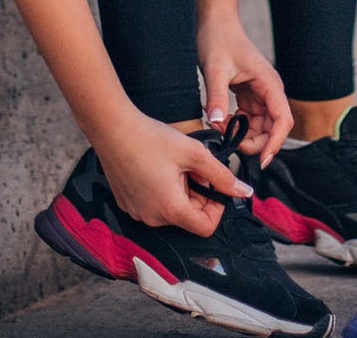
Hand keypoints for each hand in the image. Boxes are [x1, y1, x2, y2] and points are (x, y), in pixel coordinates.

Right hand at [92, 111, 253, 236]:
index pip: (206, 227)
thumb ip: (222, 175)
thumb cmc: (151, 139)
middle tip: (191, 167)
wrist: (112, 128)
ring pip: (172, 211)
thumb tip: (243, 192)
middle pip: (189, 217)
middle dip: (197, 194)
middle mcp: (152, 218)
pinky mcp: (128, 205)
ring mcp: (137, 213)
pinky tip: (157, 168)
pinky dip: (162, 191)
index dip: (216, 207)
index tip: (212, 184)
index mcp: (171, 209)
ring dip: (180, 192)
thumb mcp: (194, 153)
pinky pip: (154, 206)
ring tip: (173, 166)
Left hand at [198, 12, 292, 156]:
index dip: (275, 143)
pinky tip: (220, 120)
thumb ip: (217, 97)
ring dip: (243, 134)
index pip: (282, 120)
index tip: (262, 160)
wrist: (216, 23)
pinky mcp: (249, 96)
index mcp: (269, 84)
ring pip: (260, 126)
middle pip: (273, 129)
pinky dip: (236, 126)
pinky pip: (248, 120)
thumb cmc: (219, 40)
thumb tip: (216, 123)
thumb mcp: (215, 70)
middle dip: (254, 142)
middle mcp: (269, 91)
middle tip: (230, 144)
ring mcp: (260, 94)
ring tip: (220, 127)